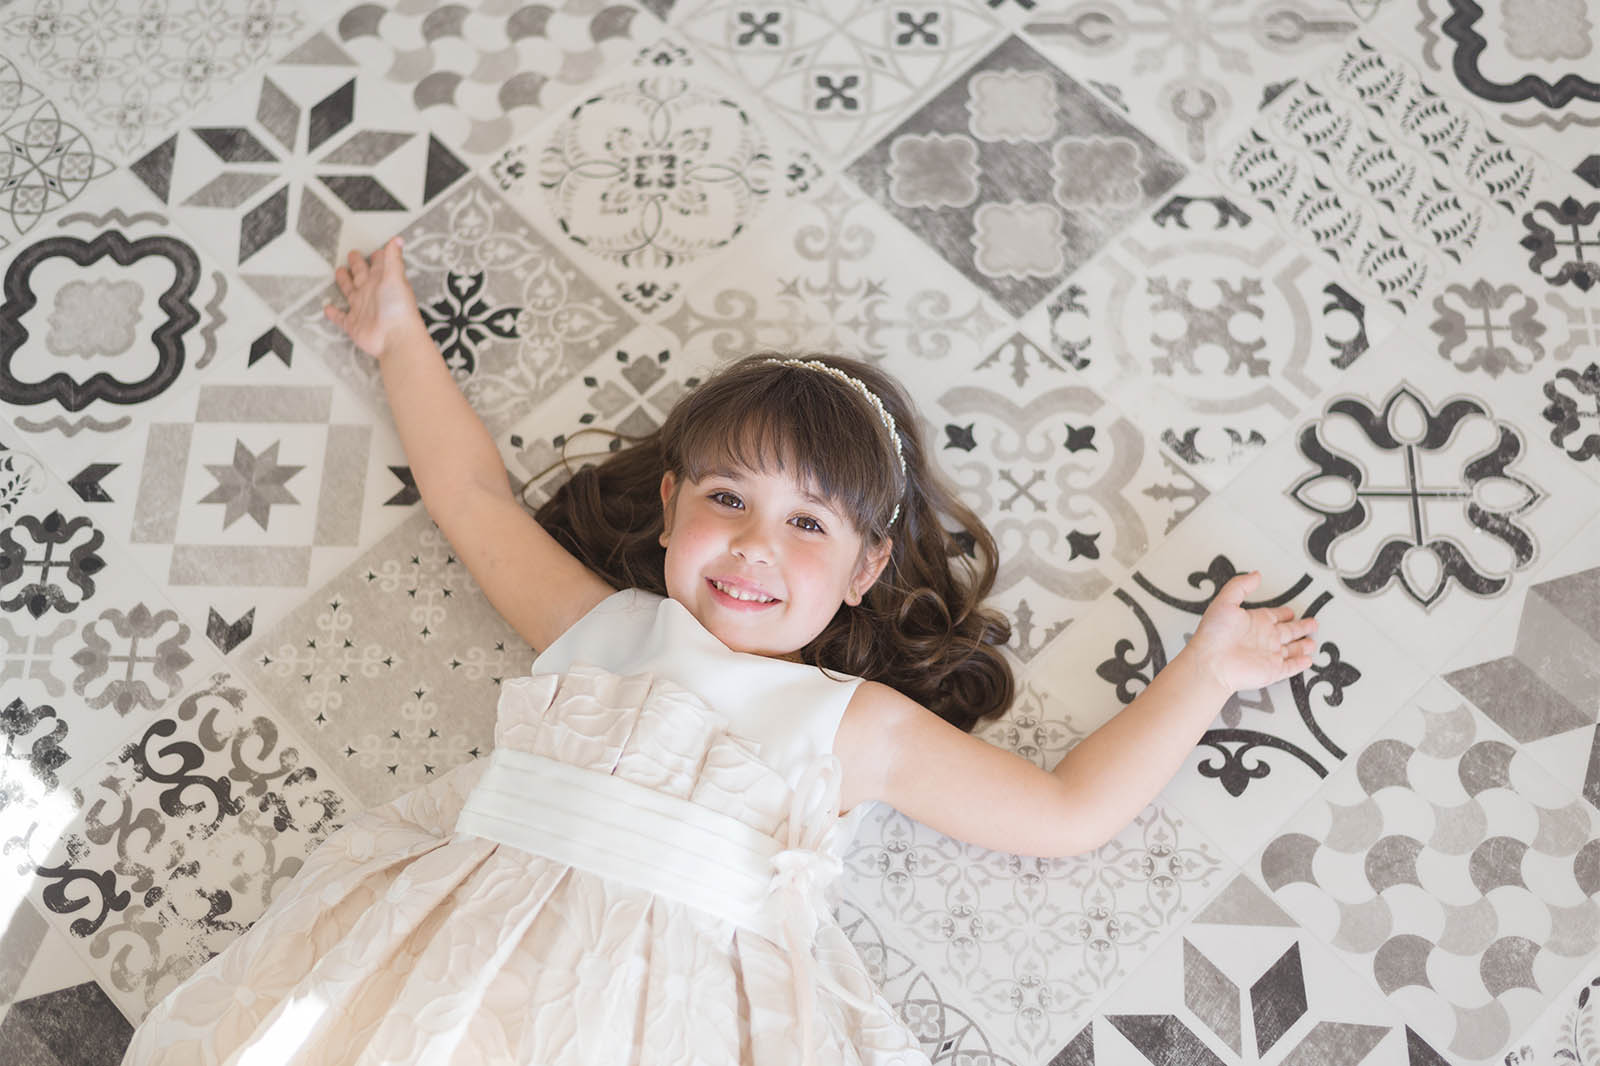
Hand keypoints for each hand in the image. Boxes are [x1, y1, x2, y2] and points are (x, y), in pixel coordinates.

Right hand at [323, 237, 422, 359]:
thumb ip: (393, 258)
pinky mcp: (354, 325)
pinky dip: (333, 314)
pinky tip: (327, 308)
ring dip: (344, 283)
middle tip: (352, 255)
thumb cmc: (398, 308)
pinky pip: (340, 318)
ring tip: (339, 273)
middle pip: (361, 276)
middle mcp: (372, 294)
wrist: (394, 338)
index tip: (375, 250)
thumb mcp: (395, 277)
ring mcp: (363, 310)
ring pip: (350, 293)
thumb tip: (398, 240)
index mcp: (383, 282)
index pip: (379, 266)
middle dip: (357, 265)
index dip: (377, 258)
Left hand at [1183, 571, 1318, 692]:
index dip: (1283, 613)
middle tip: (1312, 624)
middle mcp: (1263, 638)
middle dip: (1300, 627)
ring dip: (1302, 646)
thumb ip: (1241, 586)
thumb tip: (1255, 575)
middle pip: (1287, 631)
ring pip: (1291, 650)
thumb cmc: (1213, 635)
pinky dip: (1299, 664)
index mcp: (1254, 622)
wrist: (1211, 663)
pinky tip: (1307, 661)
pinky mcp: (1272, 670)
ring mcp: (1268, 655)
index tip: (1291, 611)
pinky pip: (1290, 667)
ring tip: (1312, 643)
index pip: (1274, 616)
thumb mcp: (1225, 602)